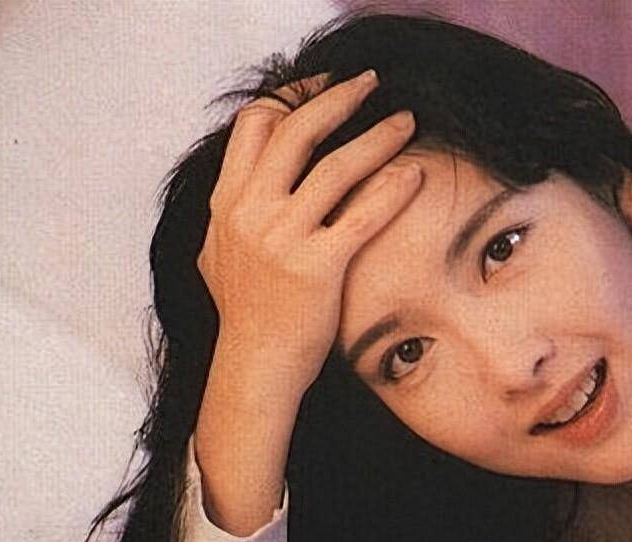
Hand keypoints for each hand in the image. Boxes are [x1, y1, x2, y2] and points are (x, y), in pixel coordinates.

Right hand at [196, 68, 423, 395]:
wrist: (255, 366)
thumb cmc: (244, 315)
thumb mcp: (217, 254)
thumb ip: (230, 213)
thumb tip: (242, 183)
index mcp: (226, 203)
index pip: (255, 124)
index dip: (292, 96)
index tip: (324, 89)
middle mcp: (250, 212)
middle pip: (296, 130)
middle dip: (338, 98)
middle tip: (371, 84)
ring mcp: (282, 238)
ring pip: (335, 166)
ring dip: (376, 136)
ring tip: (406, 121)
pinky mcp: (317, 267)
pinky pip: (362, 214)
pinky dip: (392, 189)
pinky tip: (414, 174)